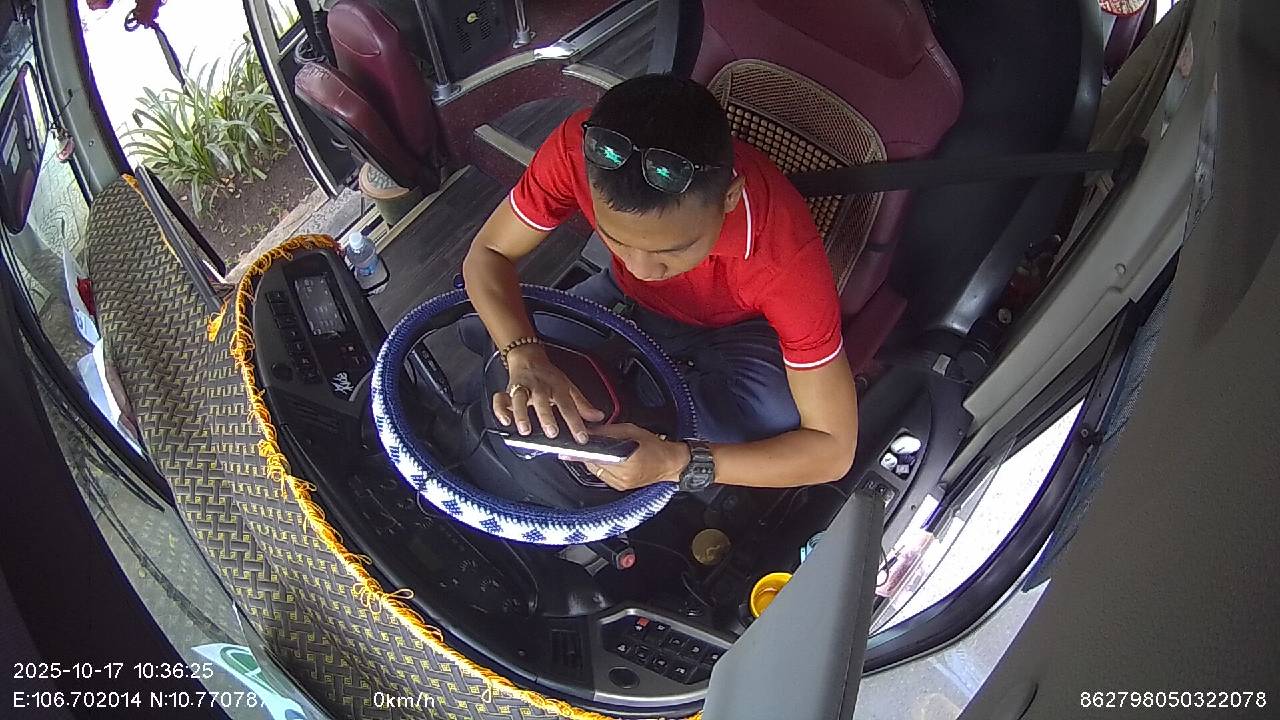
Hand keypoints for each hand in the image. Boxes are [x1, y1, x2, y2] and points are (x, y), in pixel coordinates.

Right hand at [492, 344, 604, 442]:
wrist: (528, 357)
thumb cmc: (549, 376)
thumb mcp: (569, 387)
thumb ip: (582, 405)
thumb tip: (599, 417)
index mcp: (557, 388)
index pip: (569, 406)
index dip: (576, 423)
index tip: (581, 438)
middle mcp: (539, 388)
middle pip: (542, 401)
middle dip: (546, 417)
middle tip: (552, 433)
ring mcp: (523, 389)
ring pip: (519, 399)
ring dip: (521, 414)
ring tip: (525, 430)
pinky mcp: (508, 391)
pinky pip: (500, 399)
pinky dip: (500, 409)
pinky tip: (505, 420)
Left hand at [571, 423, 690, 490]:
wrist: (670, 463)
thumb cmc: (655, 446)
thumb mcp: (630, 431)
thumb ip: (607, 431)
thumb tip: (588, 431)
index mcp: (626, 461)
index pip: (596, 457)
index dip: (581, 452)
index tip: (568, 449)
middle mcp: (622, 476)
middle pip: (593, 465)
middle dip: (588, 454)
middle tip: (583, 445)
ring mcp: (621, 484)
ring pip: (596, 471)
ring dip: (593, 460)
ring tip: (597, 450)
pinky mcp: (620, 487)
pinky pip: (603, 476)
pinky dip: (601, 467)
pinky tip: (605, 459)